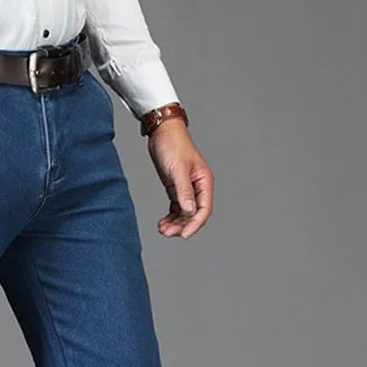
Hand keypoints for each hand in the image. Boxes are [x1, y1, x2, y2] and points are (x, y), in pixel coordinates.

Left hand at [147, 119, 213, 238]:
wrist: (162, 131)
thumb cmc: (172, 145)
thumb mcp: (177, 169)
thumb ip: (184, 191)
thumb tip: (190, 211)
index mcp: (204, 182)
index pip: (204, 209)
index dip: (195, 224)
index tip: (183, 234)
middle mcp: (198, 187)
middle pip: (194, 214)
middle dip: (182, 226)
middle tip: (166, 232)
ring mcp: (187, 188)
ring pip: (184, 213)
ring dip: (175, 223)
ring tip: (162, 229)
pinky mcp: (176, 187)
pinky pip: (176, 208)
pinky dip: (170, 216)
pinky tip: (162, 222)